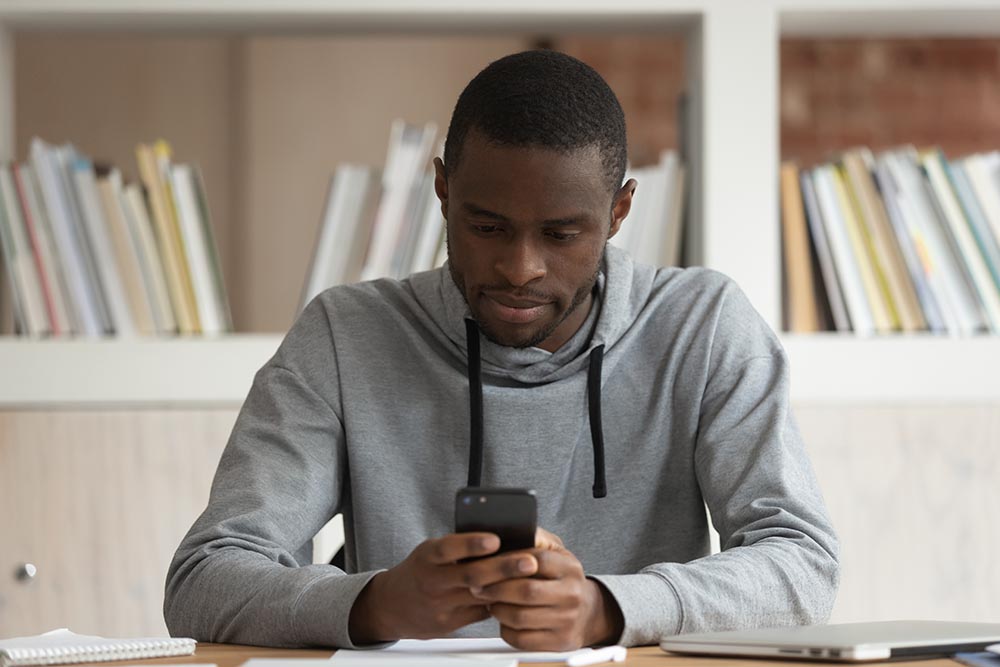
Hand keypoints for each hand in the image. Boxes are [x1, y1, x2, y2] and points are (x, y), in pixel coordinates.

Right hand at [348, 532, 539, 643]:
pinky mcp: (449, 624)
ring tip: (531, 578)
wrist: (392, 606)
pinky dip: (498, 601)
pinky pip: (480, 612)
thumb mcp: (430, 552)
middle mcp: (433, 581)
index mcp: (427, 557)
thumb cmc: (420, 570)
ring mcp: (441, 605)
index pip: (449, 548)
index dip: (472, 544)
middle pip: (471, 575)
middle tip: (529, 561)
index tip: (495, 539)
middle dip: (503, 568)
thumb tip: (498, 537)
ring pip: (479, 596)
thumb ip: (457, 546)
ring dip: (507, 587)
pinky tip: (515, 594)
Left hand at [473, 533, 623, 650]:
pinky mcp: (557, 642)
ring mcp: (566, 620)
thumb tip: (508, 529)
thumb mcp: (556, 553)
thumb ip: (535, 540)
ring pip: (519, 617)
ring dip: (497, 609)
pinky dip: (505, 628)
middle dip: (496, 588)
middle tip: (478, 586)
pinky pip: (521, 639)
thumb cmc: (562, 579)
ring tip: (490, 600)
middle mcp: (571, 594)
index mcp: (569, 567)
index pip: (536, 560)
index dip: (507, 562)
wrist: (587, 613)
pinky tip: (503, 618)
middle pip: (526, 591)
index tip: (486, 563)